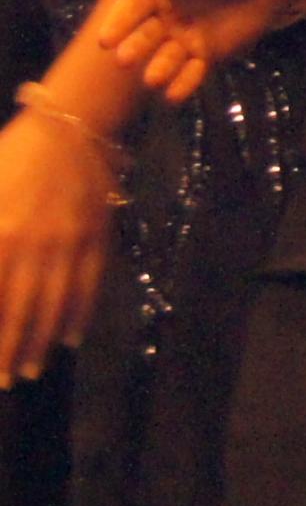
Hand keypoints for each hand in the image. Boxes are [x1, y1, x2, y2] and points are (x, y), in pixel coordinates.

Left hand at [0, 106, 121, 382]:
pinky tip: (73, 335)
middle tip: (6, 380)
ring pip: (56, 303)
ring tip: (33, 367)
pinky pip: (90, 282)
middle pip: (21, 309)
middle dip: (11, 348)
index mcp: (0, 233)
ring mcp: (70, 244)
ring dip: (44, 340)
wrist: (69, 125)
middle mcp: (35, 246)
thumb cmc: (12, 156)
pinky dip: (82, 312)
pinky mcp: (97, 236)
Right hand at [108, 0, 299, 98]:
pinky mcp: (208, 54)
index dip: (119, 23)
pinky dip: (184, 83)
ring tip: (153, 80)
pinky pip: (193, 71)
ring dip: (159, 69)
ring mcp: (185, 38)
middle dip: (135, 49)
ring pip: (167, 57)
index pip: (131, 8)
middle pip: (145, 36)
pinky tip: (174, 96)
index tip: (106, 40)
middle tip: (125, 60)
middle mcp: (164, 19)